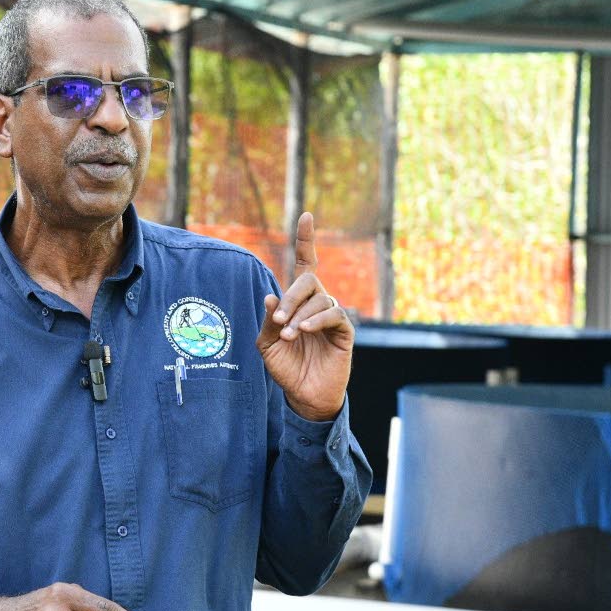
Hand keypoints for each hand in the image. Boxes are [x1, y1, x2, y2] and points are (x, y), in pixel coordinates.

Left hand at [256, 212, 353, 420]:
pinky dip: (317, 320)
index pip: (304, 263)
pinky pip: (334, 315)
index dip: (306, 240)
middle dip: (291, 296)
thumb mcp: (266, 344)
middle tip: (279, 319)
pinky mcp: (344, 331)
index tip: (307, 216)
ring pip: (320, 299)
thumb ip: (268, 320)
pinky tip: (304, 331)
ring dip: (300, 315)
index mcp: (297, 301)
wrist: (303, 394)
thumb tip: (270, 296)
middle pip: (308, 280)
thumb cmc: (285, 366)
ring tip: (289, 335)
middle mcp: (316, 303)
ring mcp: (331, 316)